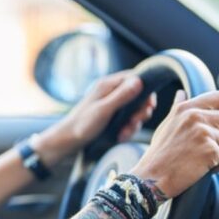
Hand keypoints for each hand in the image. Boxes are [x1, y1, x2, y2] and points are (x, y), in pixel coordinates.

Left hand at [35, 71, 156, 162]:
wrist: (69, 140)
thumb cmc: (83, 123)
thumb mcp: (104, 110)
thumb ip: (121, 96)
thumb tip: (139, 81)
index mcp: (108, 85)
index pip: (135, 78)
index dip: (146, 89)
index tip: (149, 105)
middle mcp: (112, 92)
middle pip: (139, 95)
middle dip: (141, 110)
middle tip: (136, 121)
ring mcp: (114, 105)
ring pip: (135, 111)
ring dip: (134, 123)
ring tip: (124, 132)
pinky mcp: (114, 118)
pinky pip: (128, 122)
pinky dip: (127, 130)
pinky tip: (120, 137)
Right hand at [130, 90, 218, 199]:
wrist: (151, 178)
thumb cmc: (158, 155)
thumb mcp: (166, 125)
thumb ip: (177, 108)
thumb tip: (182, 93)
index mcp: (185, 108)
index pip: (218, 97)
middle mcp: (195, 117)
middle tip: (211, 145)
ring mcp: (203, 133)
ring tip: (201, 158)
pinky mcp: (209, 150)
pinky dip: (216, 167)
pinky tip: (200, 168)